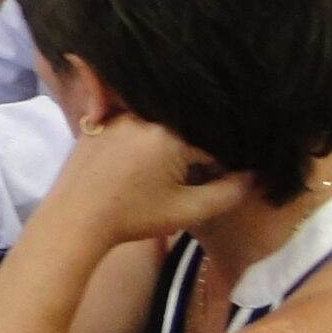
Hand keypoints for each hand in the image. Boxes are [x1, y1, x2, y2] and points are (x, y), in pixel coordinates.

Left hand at [53, 115, 257, 249]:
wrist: (76, 218)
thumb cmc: (133, 216)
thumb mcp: (188, 210)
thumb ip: (229, 193)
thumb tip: (255, 176)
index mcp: (169, 133)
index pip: (213, 142)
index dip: (223, 164)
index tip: (219, 180)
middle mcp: (144, 114)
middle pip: (188, 128)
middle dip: (198, 151)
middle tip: (192, 177)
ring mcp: (119, 114)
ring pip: (162, 124)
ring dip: (173, 143)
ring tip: (165, 173)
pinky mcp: (101, 120)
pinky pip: (136, 122)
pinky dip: (148, 138)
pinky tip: (143, 164)